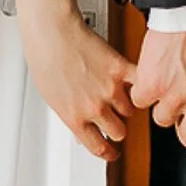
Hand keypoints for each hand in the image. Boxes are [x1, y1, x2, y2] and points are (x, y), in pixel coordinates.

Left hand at [25, 14, 136, 160]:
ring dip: (125, 105)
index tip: (112, 152)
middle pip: (119, 131)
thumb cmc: (44, 59)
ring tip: (117, 95)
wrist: (51, 33)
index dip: (108, 153)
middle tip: (114, 120)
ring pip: (130, 110)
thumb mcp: (51, 97)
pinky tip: (136, 85)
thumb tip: (80, 128)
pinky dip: (140, 86)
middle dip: (117, 128)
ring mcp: (109, 89)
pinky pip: (139, 85)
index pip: (98, 146)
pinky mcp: (120, 69)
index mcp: (74, 118)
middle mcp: (94, 108)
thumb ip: (70, 115)